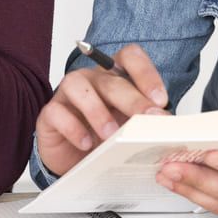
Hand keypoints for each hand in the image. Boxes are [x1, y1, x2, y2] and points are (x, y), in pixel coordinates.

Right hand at [36, 44, 170, 176]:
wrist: (74, 159)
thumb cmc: (103, 136)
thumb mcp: (128, 126)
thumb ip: (144, 120)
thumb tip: (168, 126)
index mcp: (115, 76)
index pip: (130, 57)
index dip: (146, 73)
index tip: (161, 99)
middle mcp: (92, 79)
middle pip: (111, 80)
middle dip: (133, 100)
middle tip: (147, 119)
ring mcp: (68, 94)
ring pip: (79, 86)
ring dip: (98, 110)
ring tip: (111, 134)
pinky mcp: (50, 114)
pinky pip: (57, 112)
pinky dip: (72, 127)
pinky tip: (85, 143)